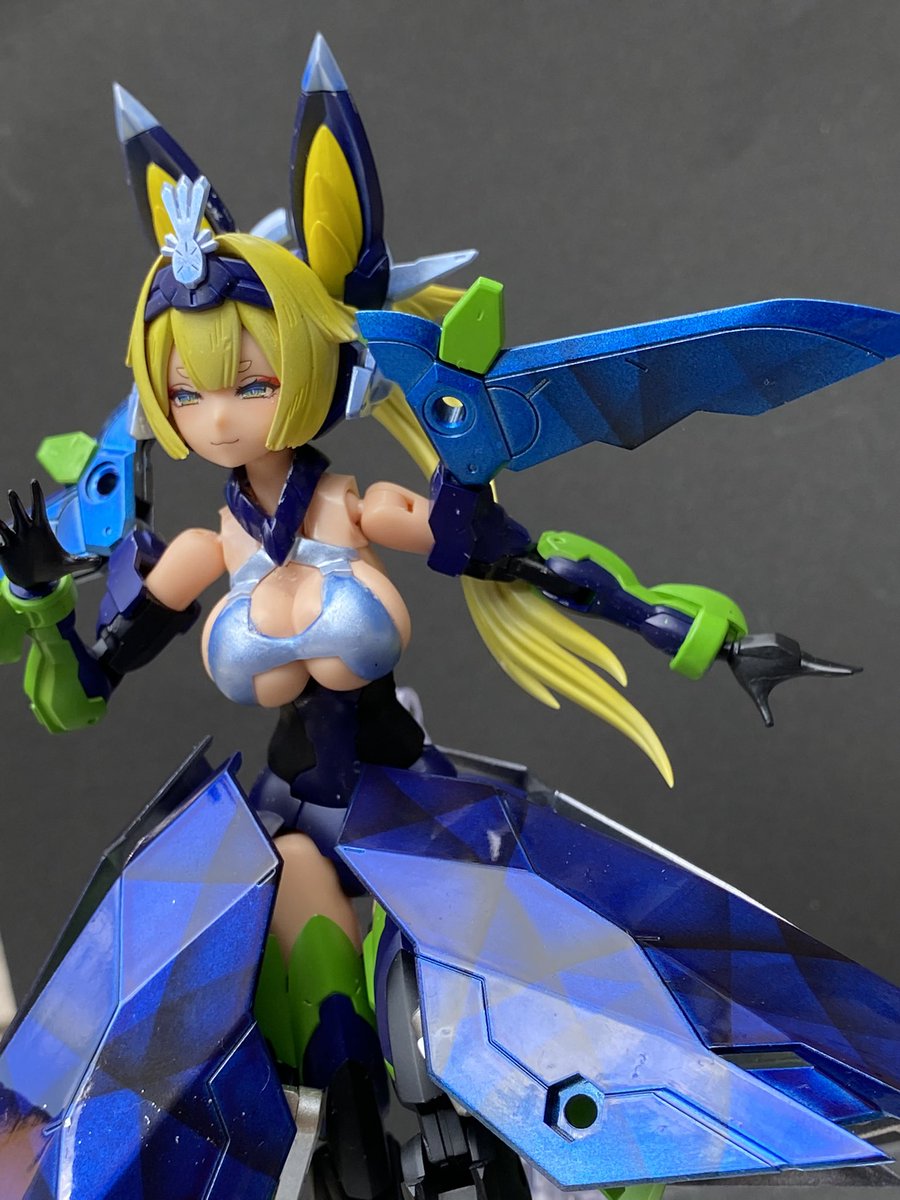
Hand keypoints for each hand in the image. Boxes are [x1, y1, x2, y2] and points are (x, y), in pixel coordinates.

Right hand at [0, 480, 101, 590]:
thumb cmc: (52, 568)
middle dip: (16, 504)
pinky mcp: (4, 552)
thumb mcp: (69, 565)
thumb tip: (100, 560)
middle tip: (13, 493)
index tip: (33, 481)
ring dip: (0, 524)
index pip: (39, 508)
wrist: (35, 581)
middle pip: (20, 513)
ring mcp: (14, 541)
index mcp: (41, 530)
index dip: (36, 495)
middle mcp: (26, 532)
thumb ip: (83, 562)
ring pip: (5, 527)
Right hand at [726, 632, 858, 726]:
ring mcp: (790, 650)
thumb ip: (765, 709)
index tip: (853, 672)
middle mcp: (795, 659)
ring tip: (767, 662)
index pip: (821, 669)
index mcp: (794, 669)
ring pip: (796, 658)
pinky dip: (780, 653)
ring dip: (784, 661)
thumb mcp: (757, 694)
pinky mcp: (781, 642)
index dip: (836, 671)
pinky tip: (771, 655)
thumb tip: (770, 726)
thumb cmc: (746, 671)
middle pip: (821, 664)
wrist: (732, 653)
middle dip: (837, 668)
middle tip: (856, 671)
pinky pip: (784, 650)